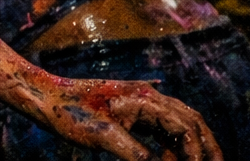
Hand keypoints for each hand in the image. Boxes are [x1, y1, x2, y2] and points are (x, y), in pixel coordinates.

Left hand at [36, 77, 220, 160]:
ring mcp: (140, 101)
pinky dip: (175, 144)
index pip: (184, 126)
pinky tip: (175, 159)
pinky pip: (164, 126)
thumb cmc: (68, 112)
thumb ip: (136, 154)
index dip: (196, 152)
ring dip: (193, 145)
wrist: (43, 96)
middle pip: (191, 120)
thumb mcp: (102, 136)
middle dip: (207, 146)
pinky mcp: (132, 110)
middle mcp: (147, 95)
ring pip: (181, 122)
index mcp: (144, 98)